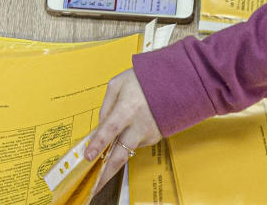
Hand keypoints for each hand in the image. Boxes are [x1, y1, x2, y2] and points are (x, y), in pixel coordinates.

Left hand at [85, 69, 162, 193]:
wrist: (178, 80)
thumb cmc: (146, 78)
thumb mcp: (119, 84)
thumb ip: (106, 106)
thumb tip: (100, 127)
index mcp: (128, 108)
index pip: (110, 130)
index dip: (98, 144)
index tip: (88, 157)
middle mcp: (139, 125)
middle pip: (120, 155)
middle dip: (106, 174)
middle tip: (94, 187)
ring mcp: (149, 133)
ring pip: (126, 149)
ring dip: (117, 150)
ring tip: (118, 136)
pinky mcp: (156, 137)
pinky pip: (136, 142)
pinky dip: (131, 137)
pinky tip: (136, 123)